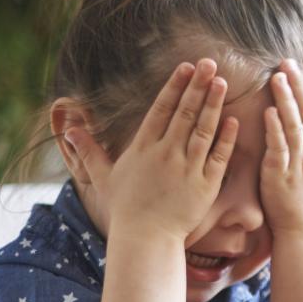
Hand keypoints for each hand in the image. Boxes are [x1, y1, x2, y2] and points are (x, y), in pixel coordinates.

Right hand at [63, 58, 238, 241]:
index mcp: (143, 147)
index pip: (162, 109)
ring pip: (203, 130)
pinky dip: (226, 138)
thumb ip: (89, 151)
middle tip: (210, 64)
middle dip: (198, 86)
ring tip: (223, 83)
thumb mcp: (104, 177)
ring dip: (213, 104)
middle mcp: (166, 153)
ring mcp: (187, 168)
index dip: (175, 86)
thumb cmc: (126, 209)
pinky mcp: (205, 185)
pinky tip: (233, 120)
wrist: (146, 238)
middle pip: (185, 113)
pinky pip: (218, 156)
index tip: (186, 67)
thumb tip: (68, 129)